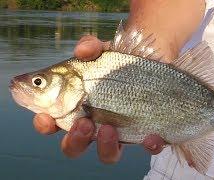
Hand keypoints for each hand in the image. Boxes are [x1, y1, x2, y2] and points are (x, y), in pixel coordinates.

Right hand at [33, 35, 165, 162]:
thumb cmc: (117, 60)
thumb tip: (82, 51)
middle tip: (82, 122)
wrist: (150, 59)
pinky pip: (148, 148)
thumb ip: (90, 46)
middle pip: (75, 146)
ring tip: (108, 128)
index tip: (45, 118)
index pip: (53, 122)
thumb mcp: (103, 50)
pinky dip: (150, 145)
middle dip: (74, 140)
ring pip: (108, 154)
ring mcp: (121, 132)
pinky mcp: (146, 132)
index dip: (44, 124)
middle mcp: (95, 124)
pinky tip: (151, 136)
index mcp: (76, 107)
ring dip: (105, 146)